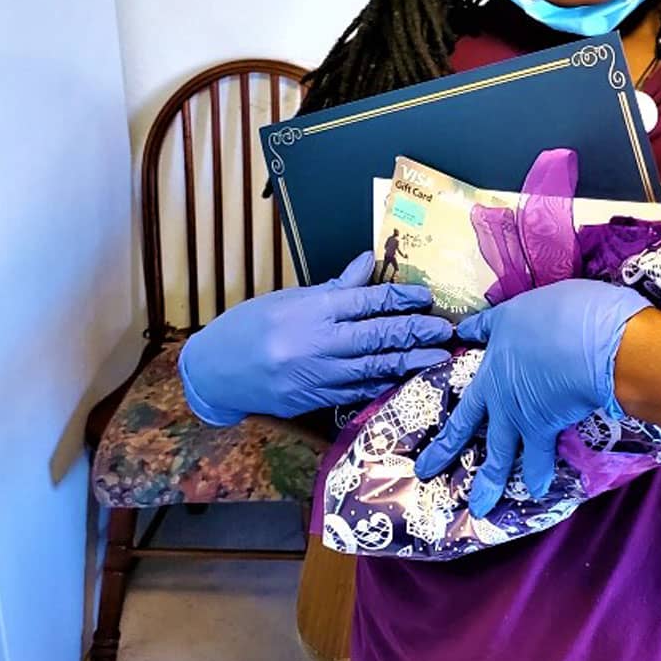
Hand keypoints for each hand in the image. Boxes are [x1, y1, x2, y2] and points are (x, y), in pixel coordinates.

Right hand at [177, 250, 453, 425]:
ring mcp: (316, 374)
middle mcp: (317, 341)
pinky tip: (404, 379)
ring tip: (438, 358)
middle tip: (446, 329)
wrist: (214, 371)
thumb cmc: (251, 326)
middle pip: (377, 335)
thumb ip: (335, 285)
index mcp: (312, 309)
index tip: (426, 297)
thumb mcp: (290, 298)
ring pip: (373, 367)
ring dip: (409, 362)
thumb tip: (368, 261)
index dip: (402, 297)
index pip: (368, 300)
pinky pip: (357, 390)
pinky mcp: (314, 399)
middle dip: (415, 331)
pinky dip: (383, 383)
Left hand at [414, 279, 649, 515]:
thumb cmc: (559, 315)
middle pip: (468, 427)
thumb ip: (495, 323)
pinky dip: (537, 477)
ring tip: (479, 509)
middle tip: (425, 473)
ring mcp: (521, 416)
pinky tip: (537, 492)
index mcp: (491, 363)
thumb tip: (469, 328)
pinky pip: (538, 460)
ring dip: (489, 484)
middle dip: (446, 451)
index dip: (452, 396)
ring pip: (499, 456)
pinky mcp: (547, 429)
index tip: (436, 417)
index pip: (466, 383)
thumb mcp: (518, 309)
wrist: (593, 342)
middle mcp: (499, 395)